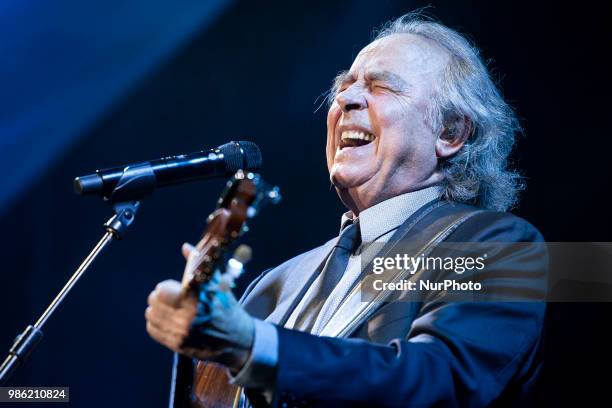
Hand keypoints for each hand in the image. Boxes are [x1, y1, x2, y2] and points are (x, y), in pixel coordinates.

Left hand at [145, 243, 254, 371]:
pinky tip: (168, 319)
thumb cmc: (226, 306)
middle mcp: (188, 318)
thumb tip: (185, 247)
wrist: (237, 339)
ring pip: (151, 315)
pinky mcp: (177, 346)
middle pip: (154, 302)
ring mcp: (181, 334)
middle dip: (160, 297)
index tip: (174, 287)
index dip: (166, 287)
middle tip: (170, 297)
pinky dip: (156, 323)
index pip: (162, 291)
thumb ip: (200, 264)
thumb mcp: (218, 282)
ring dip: (157, 309)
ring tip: (168, 308)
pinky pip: (152, 329)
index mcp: (197, 300)